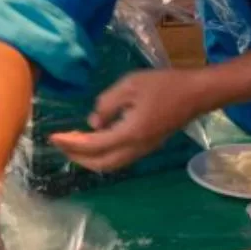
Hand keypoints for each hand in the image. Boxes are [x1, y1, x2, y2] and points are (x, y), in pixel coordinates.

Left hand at [50, 68, 211, 172]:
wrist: (198, 93)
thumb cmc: (165, 85)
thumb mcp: (130, 85)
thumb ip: (107, 104)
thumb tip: (93, 122)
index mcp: (130, 134)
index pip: (93, 146)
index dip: (70, 143)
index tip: (53, 137)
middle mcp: (136, 148)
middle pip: (101, 164)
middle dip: (77, 157)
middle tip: (60, 143)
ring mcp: (144, 149)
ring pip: (111, 164)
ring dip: (89, 157)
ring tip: (73, 141)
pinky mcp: (148, 145)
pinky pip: (119, 157)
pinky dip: (102, 153)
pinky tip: (95, 137)